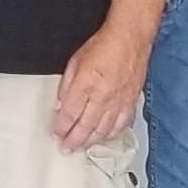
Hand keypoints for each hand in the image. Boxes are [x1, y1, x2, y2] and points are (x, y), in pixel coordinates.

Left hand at [55, 15, 152, 150]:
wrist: (130, 39)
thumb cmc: (102, 46)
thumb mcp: (75, 61)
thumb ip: (67, 85)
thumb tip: (61, 104)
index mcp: (85, 84)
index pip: (69, 113)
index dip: (61, 127)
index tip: (56, 133)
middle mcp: (102, 96)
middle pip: (85, 127)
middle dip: (73, 140)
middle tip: (66, 147)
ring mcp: (118, 102)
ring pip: (103, 130)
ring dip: (90, 141)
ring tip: (81, 147)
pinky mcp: (131, 103)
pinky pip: (120, 125)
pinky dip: (110, 134)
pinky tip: (103, 138)